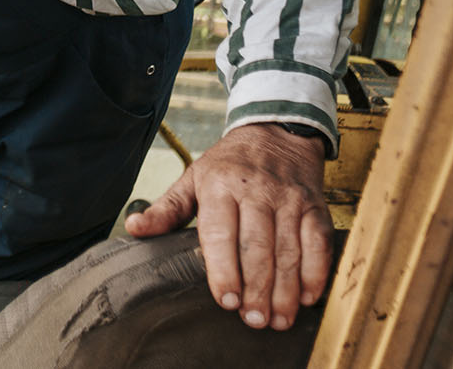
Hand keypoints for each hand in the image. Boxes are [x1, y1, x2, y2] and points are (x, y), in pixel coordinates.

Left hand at [124, 123, 330, 330]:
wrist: (276, 131)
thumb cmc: (229, 164)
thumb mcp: (193, 178)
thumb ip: (166, 209)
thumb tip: (133, 228)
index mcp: (219, 185)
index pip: (221, 232)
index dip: (224, 269)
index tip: (226, 300)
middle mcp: (256, 191)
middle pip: (257, 246)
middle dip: (256, 288)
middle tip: (253, 320)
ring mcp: (289, 199)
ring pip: (289, 250)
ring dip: (285, 289)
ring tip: (277, 319)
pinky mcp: (315, 206)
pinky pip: (318, 242)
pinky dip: (316, 272)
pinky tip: (307, 298)